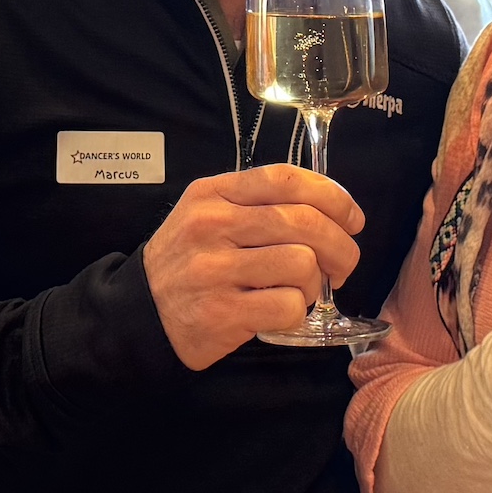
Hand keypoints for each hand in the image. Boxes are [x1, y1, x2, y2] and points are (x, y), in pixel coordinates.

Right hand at [143, 165, 365, 369]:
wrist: (139, 313)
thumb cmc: (188, 262)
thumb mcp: (207, 215)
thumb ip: (258, 203)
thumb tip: (331, 210)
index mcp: (213, 194)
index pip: (287, 179)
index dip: (333, 196)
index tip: (352, 218)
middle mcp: (212, 226)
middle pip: (304, 222)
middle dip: (341, 245)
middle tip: (344, 263)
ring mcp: (214, 270)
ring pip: (302, 265)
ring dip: (315, 283)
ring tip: (301, 290)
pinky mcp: (221, 313)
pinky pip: (288, 306)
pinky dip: (297, 313)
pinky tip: (280, 312)